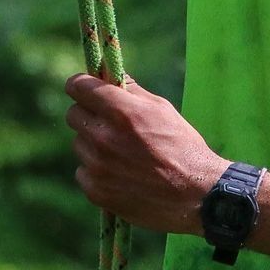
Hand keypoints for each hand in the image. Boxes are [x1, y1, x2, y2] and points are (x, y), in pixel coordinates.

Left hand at [64, 74, 229, 234]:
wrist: (196, 195)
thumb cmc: (183, 147)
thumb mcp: (162, 109)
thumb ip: (132, 91)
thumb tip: (109, 74)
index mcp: (121, 112)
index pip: (78, 86)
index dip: (80, 85)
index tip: (84, 88)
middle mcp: (104, 137)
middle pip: (73, 114)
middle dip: (88, 113)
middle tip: (106, 122)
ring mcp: (97, 166)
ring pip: (79, 144)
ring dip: (93, 144)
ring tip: (121, 154)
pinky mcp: (96, 190)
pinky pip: (83, 171)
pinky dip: (96, 171)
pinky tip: (120, 174)